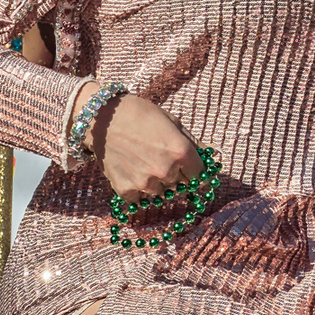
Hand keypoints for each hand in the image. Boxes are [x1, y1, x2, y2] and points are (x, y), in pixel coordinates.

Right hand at [83, 88, 205, 204]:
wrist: (103, 118)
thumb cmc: (140, 114)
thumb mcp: (172, 122)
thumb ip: (193, 142)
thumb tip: (210, 155)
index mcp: (181, 152)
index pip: (200, 175)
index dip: (196, 170)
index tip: (190, 167)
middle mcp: (165, 171)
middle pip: (182, 185)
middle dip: (177, 176)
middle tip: (162, 160)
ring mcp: (145, 183)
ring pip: (162, 192)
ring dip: (158, 183)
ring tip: (145, 163)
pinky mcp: (126, 191)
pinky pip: (141, 199)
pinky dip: (139, 190)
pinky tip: (133, 171)